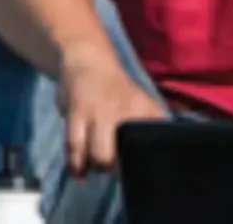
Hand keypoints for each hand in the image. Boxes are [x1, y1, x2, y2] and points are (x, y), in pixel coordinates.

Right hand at [58, 48, 164, 175]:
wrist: (89, 62)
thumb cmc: (117, 93)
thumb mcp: (141, 105)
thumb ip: (151, 128)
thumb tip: (157, 159)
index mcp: (146, 109)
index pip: (152, 143)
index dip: (144, 162)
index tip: (136, 168)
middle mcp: (126, 109)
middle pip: (123, 155)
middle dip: (115, 169)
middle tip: (111, 167)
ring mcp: (100, 110)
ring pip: (100, 155)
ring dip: (95, 166)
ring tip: (93, 165)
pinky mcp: (77, 111)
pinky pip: (75, 147)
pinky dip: (76, 164)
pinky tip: (79, 170)